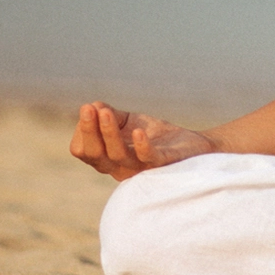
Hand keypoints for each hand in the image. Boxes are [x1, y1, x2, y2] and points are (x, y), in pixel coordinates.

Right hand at [69, 101, 216, 180]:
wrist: (191, 144)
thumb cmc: (155, 135)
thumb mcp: (129, 122)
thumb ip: (109, 115)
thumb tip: (92, 106)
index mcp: (108, 159)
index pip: (83, 150)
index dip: (83, 130)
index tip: (89, 109)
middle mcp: (120, 168)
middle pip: (95, 155)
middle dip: (89, 131)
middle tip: (87, 108)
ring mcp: (141, 168)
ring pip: (118, 155)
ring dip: (109, 133)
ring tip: (105, 113)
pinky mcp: (163, 163)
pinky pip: (149, 158)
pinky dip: (142, 146)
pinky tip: (138, 132)